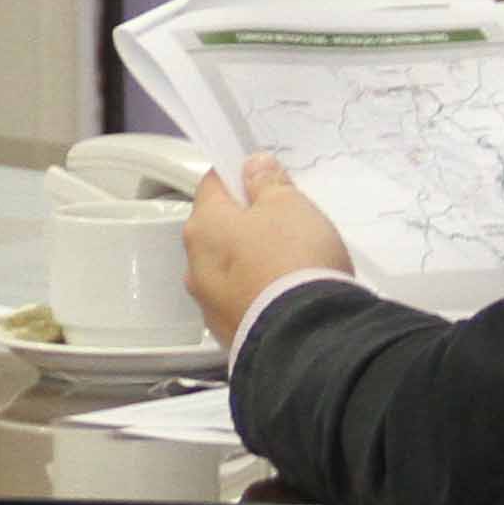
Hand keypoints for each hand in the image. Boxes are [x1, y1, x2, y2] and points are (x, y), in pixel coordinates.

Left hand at [184, 153, 357, 343]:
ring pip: (228, 268)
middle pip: (219, 230)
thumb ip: (267, 182)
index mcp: (203, 227)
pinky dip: (258, 294)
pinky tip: (285, 295)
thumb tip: (252, 167)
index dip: (238, 176)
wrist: (307, 337)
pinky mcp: (228, 333)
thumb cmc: (294, 259)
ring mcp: (209, 304)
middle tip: (286, 223)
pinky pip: (241, 301)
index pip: (212, 184)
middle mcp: (196, 266)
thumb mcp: (288, 205)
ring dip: (251, 261)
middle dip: (247, 223)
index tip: (264, 179)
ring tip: (290, 264)